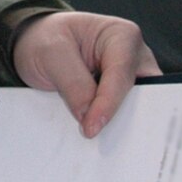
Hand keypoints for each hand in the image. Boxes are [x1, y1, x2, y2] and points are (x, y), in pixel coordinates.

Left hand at [11, 11, 159, 138]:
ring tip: (101, 145)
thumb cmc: (47, 38)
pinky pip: (125, 117)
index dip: (108, 104)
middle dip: (127, 118)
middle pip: (143, 95)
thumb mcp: (51, 53)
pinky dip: (113, 128)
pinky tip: (98, 140)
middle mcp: (135, 57)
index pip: (122, 74)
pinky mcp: (123, 97)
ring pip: (138, 109)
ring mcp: (132, 79)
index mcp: (122, 35)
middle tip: (105, 139)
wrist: (37, 44)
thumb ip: (73, 82)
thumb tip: (89, 115)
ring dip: (120, 127)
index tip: (91, 128)